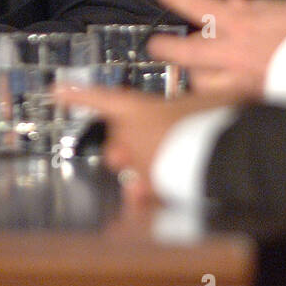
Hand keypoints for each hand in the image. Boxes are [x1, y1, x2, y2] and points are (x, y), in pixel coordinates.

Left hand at [53, 86, 229, 204]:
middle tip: (145, 141)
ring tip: (163, 164)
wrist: (228, 154)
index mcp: (140, 110)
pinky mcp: (151, 191)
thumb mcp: (210, 97)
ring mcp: (139, 167)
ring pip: (127, 169)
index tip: (56, 90)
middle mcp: (131, 138)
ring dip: (138, 168)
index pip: (101, 99)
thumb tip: (217, 91)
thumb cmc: (219, 120)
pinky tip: (158, 193)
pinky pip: (140, 193)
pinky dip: (148, 194)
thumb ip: (199, 100)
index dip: (78, 94)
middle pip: (113, 141)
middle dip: (124, 144)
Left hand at [147, 0, 285, 97]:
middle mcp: (231, 52)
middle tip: (155, 45)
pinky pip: (221, 102)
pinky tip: (219, 96)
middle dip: (169, 47)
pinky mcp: (247, 102)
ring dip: (196, 72)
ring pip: (202, 79)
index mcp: (241, 23)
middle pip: (189, 51)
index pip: (200, 5)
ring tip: (194, 72)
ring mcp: (237, 80)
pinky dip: (217, 97)